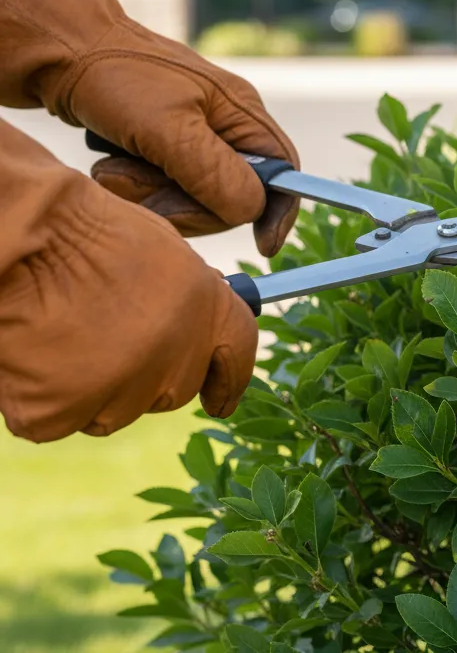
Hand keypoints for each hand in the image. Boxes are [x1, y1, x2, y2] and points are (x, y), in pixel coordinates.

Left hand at [0, 0, 298, 256]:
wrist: (58, 49)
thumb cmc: (115, 75)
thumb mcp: (166, 126)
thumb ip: (213, 171)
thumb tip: (251, 209)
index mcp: (241, 114)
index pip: (283, 173)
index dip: (279, 212)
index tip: (263, 246)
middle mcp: (224, 128)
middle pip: (231, 198)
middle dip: (185, 204)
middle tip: (140, 187)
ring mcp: (193, 138)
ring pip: (192, 199)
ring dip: (151, 195)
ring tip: (115, 167)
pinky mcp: (162, 148)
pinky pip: (163, 191)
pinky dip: (134, 185)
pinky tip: (113, 161)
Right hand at [0, 122, 257, 442]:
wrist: (19, 236)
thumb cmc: (81, 232)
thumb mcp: (162, 251)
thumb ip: (188, 299)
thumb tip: (192, 327)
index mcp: (206, 307)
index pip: (238, 356)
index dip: (229, 382)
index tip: (220, 400)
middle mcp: (175, 353)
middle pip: (172, 391)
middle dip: (145, 376)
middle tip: (103, 339)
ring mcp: (121, 388)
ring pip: (114, 411)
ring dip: (91, 389)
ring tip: (61, 336)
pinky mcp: (61, 411)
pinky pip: (57, 420)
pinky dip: (42, 399)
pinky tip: (32, 356)